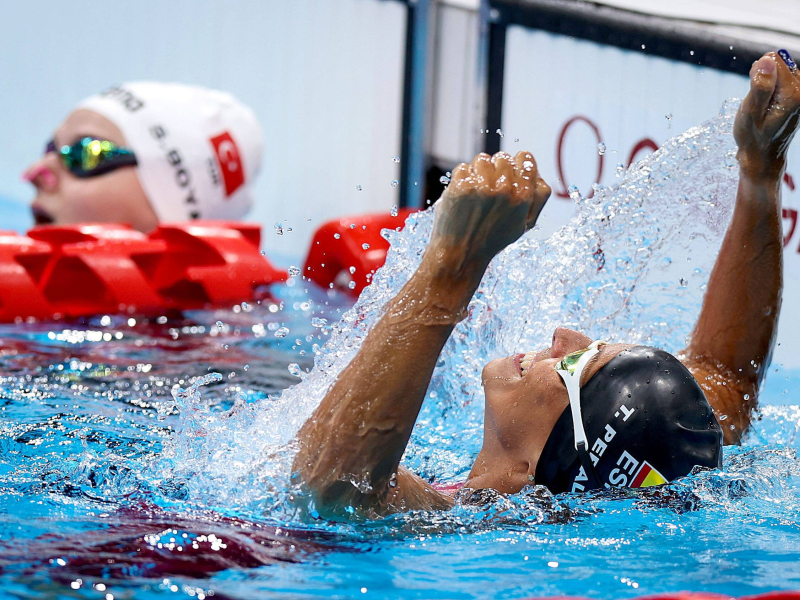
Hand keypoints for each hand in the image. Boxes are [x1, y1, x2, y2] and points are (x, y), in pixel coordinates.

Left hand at [429, 151, 550, 270]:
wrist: (461, 254)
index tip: (509, 171)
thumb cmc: (493, 239)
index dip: (517, 163)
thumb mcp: (525, 224)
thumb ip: (537, 197)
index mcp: (524, 196)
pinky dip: (461, 180)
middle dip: (495, 170)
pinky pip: (463, 169)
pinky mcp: (461, 186)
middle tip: (488, 189)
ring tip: (475, 193)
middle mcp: (505, 189)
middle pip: (502, 158)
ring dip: (478, 172)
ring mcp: (482, 186)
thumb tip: (537, 173)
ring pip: (482, 159)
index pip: (525, 158)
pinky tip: (463, 197)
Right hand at [734, 51, 799, 181]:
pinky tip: (767, 106)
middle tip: (757, 103)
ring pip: (780, 72)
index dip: (757, 74)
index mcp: (792, 94)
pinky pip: (782, 80)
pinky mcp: (798, 96)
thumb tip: (767, 60)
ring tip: (762, 107)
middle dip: (763, 79)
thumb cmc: (753, 137)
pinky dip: (771, 90)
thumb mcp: (750, 112)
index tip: (754, 94)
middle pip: (779, 64)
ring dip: (766, 85)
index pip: (774, 61)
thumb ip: (760, 85)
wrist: (762, 156)